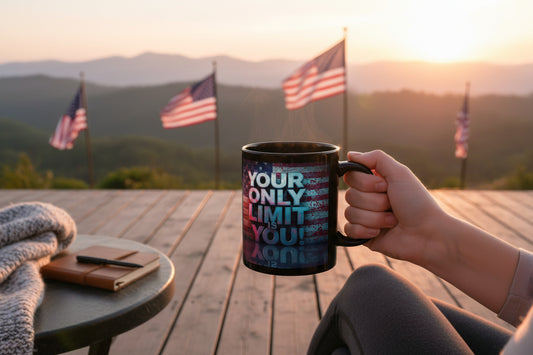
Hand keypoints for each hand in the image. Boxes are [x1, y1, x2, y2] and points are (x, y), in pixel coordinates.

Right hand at [343, 150, 445, 266]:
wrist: (427, 234)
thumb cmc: (417, 203)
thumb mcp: (400, 173)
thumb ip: (376, 158)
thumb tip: (351, 154)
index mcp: (374, 182)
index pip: (351, 176)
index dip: (366, 183)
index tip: (385, 186)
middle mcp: (367, 198)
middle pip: (349, 196)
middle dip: (375, 202)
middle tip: (392, 205)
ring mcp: (364, 217)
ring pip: (350, 213)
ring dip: (375, 218)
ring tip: (392, 221)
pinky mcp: (363, 235)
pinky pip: (349, 230)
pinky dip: (365, 231)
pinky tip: (380, 232)